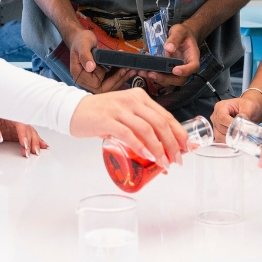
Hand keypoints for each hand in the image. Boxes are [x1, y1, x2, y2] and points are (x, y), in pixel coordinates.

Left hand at [0, 113, 47, 157]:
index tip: (24, 144)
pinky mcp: (17, 132)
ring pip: (30, 133)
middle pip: (27, 129)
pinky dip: (36, 140)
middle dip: (31, 141)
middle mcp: (16, 119)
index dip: (23, 134)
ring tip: (37, 152)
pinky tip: (42, 145)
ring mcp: (17, 126)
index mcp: (9, 114)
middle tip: (31, 152)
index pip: (20, 124)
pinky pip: (28, 135)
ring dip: (35, 142)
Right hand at [68, 28, 132, 92]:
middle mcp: (84, 80)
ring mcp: (91, 79)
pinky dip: (118, 75)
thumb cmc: (80, 40)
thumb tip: (90, 67)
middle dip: (117, 80)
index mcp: (78, 74)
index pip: (96, 85)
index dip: (107, 79)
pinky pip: (109, 80)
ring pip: (108, 85)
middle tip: (128, 70)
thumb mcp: (83, 45)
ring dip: (120, 78)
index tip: (117, 68)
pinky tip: (126, 68)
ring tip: (131, 70)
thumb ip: (85, 56)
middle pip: (103, 88)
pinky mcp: (97, 76)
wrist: (80, 38)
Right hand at [69, 88, 189, 166]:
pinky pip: (128, 133)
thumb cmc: (101, 115)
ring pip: (147, 129)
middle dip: (172, 144)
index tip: (187, 147)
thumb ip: (140, 128)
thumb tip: (159, 152)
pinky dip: (140, 146)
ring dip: (158, 149)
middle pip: (160, 123)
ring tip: (164, 163)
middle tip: (177, 160)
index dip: (179, 133)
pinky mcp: (106, 119)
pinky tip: (147, 156)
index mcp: (140, 97)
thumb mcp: (125, 115)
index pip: (165, 115)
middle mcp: (133, 100)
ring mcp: (119, 109)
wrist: (74, 110)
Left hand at [139, 22, 200, 87]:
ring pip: (170, 80)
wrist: (182, 36)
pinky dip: (153, 75)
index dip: (185, 70)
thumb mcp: (180, 31)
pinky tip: (143, 71)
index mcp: (192, 56)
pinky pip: (162, 76)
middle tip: (152, 74)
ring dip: (157, 79)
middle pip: (180, 79)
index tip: (175, 70)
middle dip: (166, 79)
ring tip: (145, 73)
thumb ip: (175, 38)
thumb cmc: (183, 33)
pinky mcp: (169, 71)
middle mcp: (186, 66)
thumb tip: (168, 48)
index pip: (193, 66)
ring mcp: (177, 70)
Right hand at [210, 94, 261, 140]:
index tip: (238, 129)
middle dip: (231, 132)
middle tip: (242, 134)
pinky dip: (227, 142)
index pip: (222, 118)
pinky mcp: (218, 132)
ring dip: (230, 138)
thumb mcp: (248, 107)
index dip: (230, 124)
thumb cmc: (247, 105)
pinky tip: (234, 142)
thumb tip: (241, 122)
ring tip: (240, 137)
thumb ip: (245, 114)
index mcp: (221, 107)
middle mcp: (216, 116)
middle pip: (220, 128)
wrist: (249, 109)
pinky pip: (219, 140)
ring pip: (219, 136)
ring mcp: (216, 125)